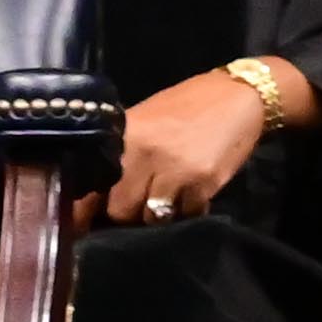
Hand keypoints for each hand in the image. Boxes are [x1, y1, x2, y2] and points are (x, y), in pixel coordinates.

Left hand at [100, 66, 279, 226]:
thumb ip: (120, 156)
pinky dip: (188, 210)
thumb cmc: (187, 107)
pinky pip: (186, 215)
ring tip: (167, 196)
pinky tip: (192, 192)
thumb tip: (92, 197)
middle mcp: (146, 154)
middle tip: (138, 203)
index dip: (84, 212)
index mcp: (125, 136)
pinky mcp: (204, 184)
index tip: (81, 226)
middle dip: (127, 214)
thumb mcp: (144, 121)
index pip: (92, 187)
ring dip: (157, 215)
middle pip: (120, 211)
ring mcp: (176, 170)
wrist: (240, 95)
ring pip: (152, 219)